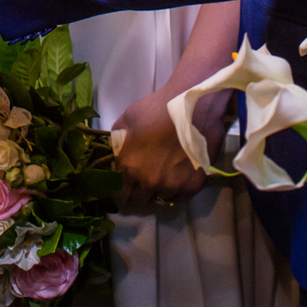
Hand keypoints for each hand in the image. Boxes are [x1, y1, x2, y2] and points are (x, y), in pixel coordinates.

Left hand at [112, 88, 230, 211]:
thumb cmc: (157, 108)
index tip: (123, 189)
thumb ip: (117, 141)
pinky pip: (179, 196)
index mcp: (130, 167)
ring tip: (162, 173)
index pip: (119, 196)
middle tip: (142, 179)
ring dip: (158, 190)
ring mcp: (172, 186)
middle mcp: (149, 182)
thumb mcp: (128, 119)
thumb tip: (114, 154)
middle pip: (139, 200)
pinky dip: (176, 189)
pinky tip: (177, 174)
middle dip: (137, 191)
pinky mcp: (192, 185)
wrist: (193, 105)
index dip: (119, 193)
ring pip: (160, 199)